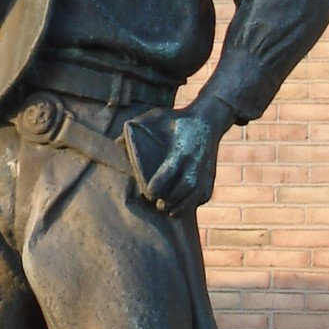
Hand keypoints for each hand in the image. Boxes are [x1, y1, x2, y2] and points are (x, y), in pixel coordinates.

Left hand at [140, 100, 228, 216]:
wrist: (208, 120)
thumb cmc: (176, 119)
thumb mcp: (157, 117)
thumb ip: (137, 128)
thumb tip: (117, 143)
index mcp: (181, 148)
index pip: (171, 169)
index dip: (160, 182)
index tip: (149, 192)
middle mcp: (195, 161)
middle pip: (186, 185)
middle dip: (173, 199)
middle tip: (159, 206)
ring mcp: (206, 169)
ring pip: (197, 193)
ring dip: (183, 205)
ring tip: (169, 211)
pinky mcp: (211, 174)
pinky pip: (205, 193)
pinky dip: (196, 202)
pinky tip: (184, 206)